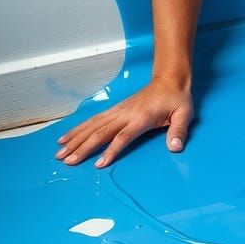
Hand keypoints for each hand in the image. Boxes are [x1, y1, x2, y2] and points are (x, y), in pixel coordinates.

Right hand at [54, 79, 193, 168]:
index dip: (111, 150)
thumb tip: (175, 148)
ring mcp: (118, 111)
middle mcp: (125, 114)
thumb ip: (179, 131)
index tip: (98, 164)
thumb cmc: (177, 99)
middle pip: (100, 132)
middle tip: (67, 161)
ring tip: (60, 152)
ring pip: (92, 126)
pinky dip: (78, 129)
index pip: (122, 136)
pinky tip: (67, 137)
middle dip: (82, 147)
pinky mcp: (115, 110)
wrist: (170, 79)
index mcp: (141, 118)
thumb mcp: (185, 114)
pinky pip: (94, 120)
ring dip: (75, 138)